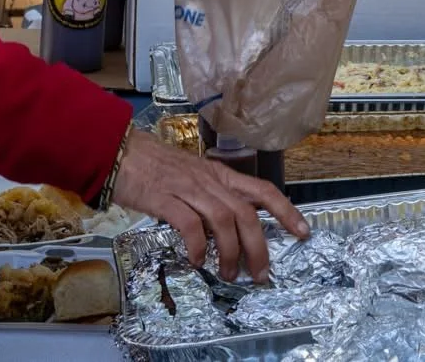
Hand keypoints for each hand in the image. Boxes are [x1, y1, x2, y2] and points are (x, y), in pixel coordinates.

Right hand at [110, 129, 308, 282]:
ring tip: (227, 274)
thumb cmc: (155, 165)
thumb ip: (210, 196)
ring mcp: (188, 188)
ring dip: (230, 251)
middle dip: (259, 246)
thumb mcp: (193, 175)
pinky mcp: (164, 198)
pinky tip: (196, 260)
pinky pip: (188, 224)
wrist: (120, 150)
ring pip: (223, 220)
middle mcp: (210, 181)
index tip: (303, 232)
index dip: (286, 210)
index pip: (263, 189)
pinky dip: (197, 244)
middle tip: (260, 274)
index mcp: (220, 174)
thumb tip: (226, 228)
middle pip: (247, 213)